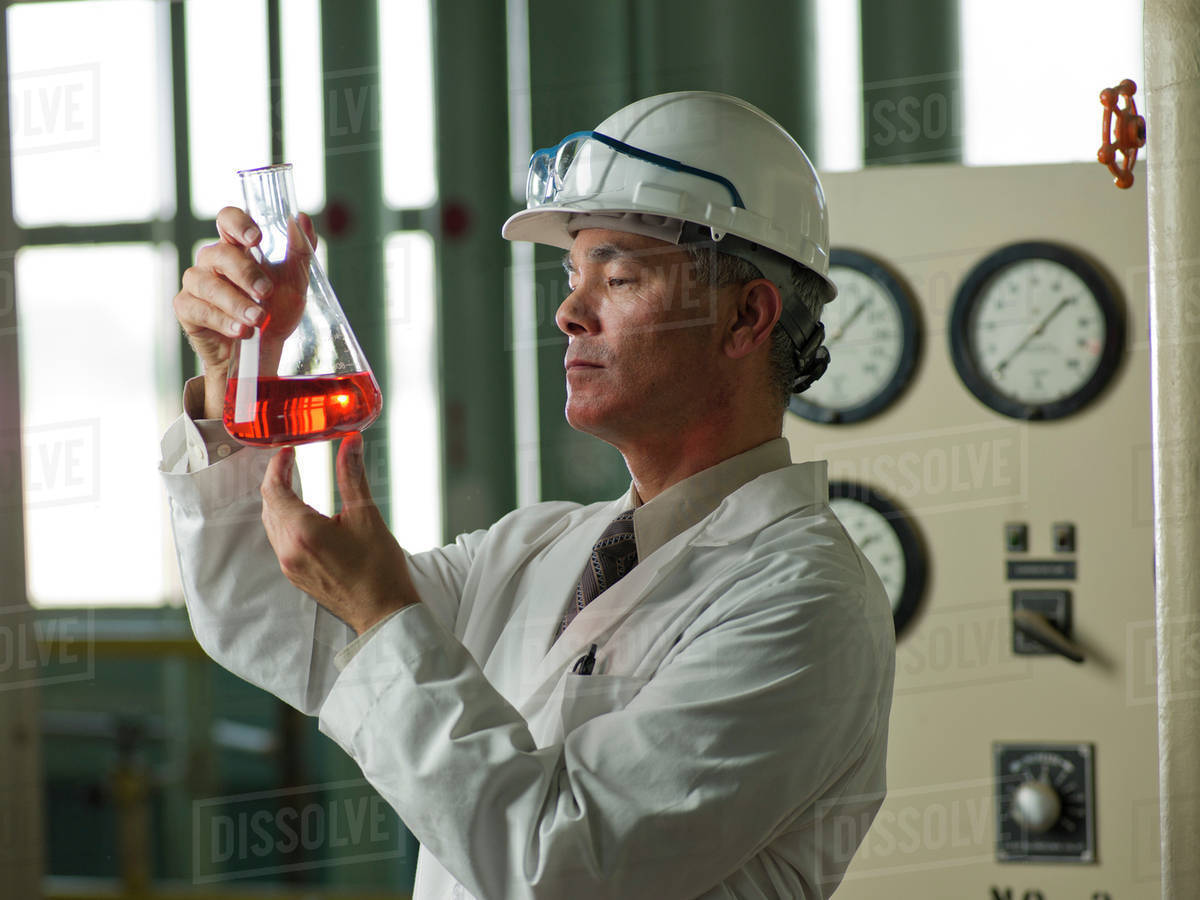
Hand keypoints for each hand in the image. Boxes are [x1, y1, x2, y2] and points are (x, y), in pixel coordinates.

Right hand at [174, 206, 317, 418]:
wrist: (261, 354)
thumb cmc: (276, 313)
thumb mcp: (296, 284)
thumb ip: (300, 251)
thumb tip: (300, 218)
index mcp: (237, 246)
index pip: (228, 219)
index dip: (238, 224)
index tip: (256, 239)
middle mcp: (213, 260)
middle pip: (220, 253)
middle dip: (245, 273)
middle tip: (266, 292)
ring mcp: (196, 283)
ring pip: (208, 283)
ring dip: (236, 303)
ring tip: (257, 319)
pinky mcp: (186, 308)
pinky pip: (198, 308)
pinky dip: (222, 321)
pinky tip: (240, 331)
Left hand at [260, 433, 419, 634]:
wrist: (383, 613)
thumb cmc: (379, 567)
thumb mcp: (366, 515)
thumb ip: (352, 476)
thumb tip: (350, 443)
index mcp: (303, 532)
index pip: (274, 489)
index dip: (278, 466)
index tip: (288, 451)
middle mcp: (288, 550)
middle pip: (269, 505)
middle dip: (277, 481)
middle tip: (291, 462)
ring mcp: (290, 566)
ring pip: (272, 524)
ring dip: (279, 501)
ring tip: (295, 484)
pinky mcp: (295, 576)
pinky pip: (280, 541)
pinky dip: (286, 521)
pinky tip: (303, 516)